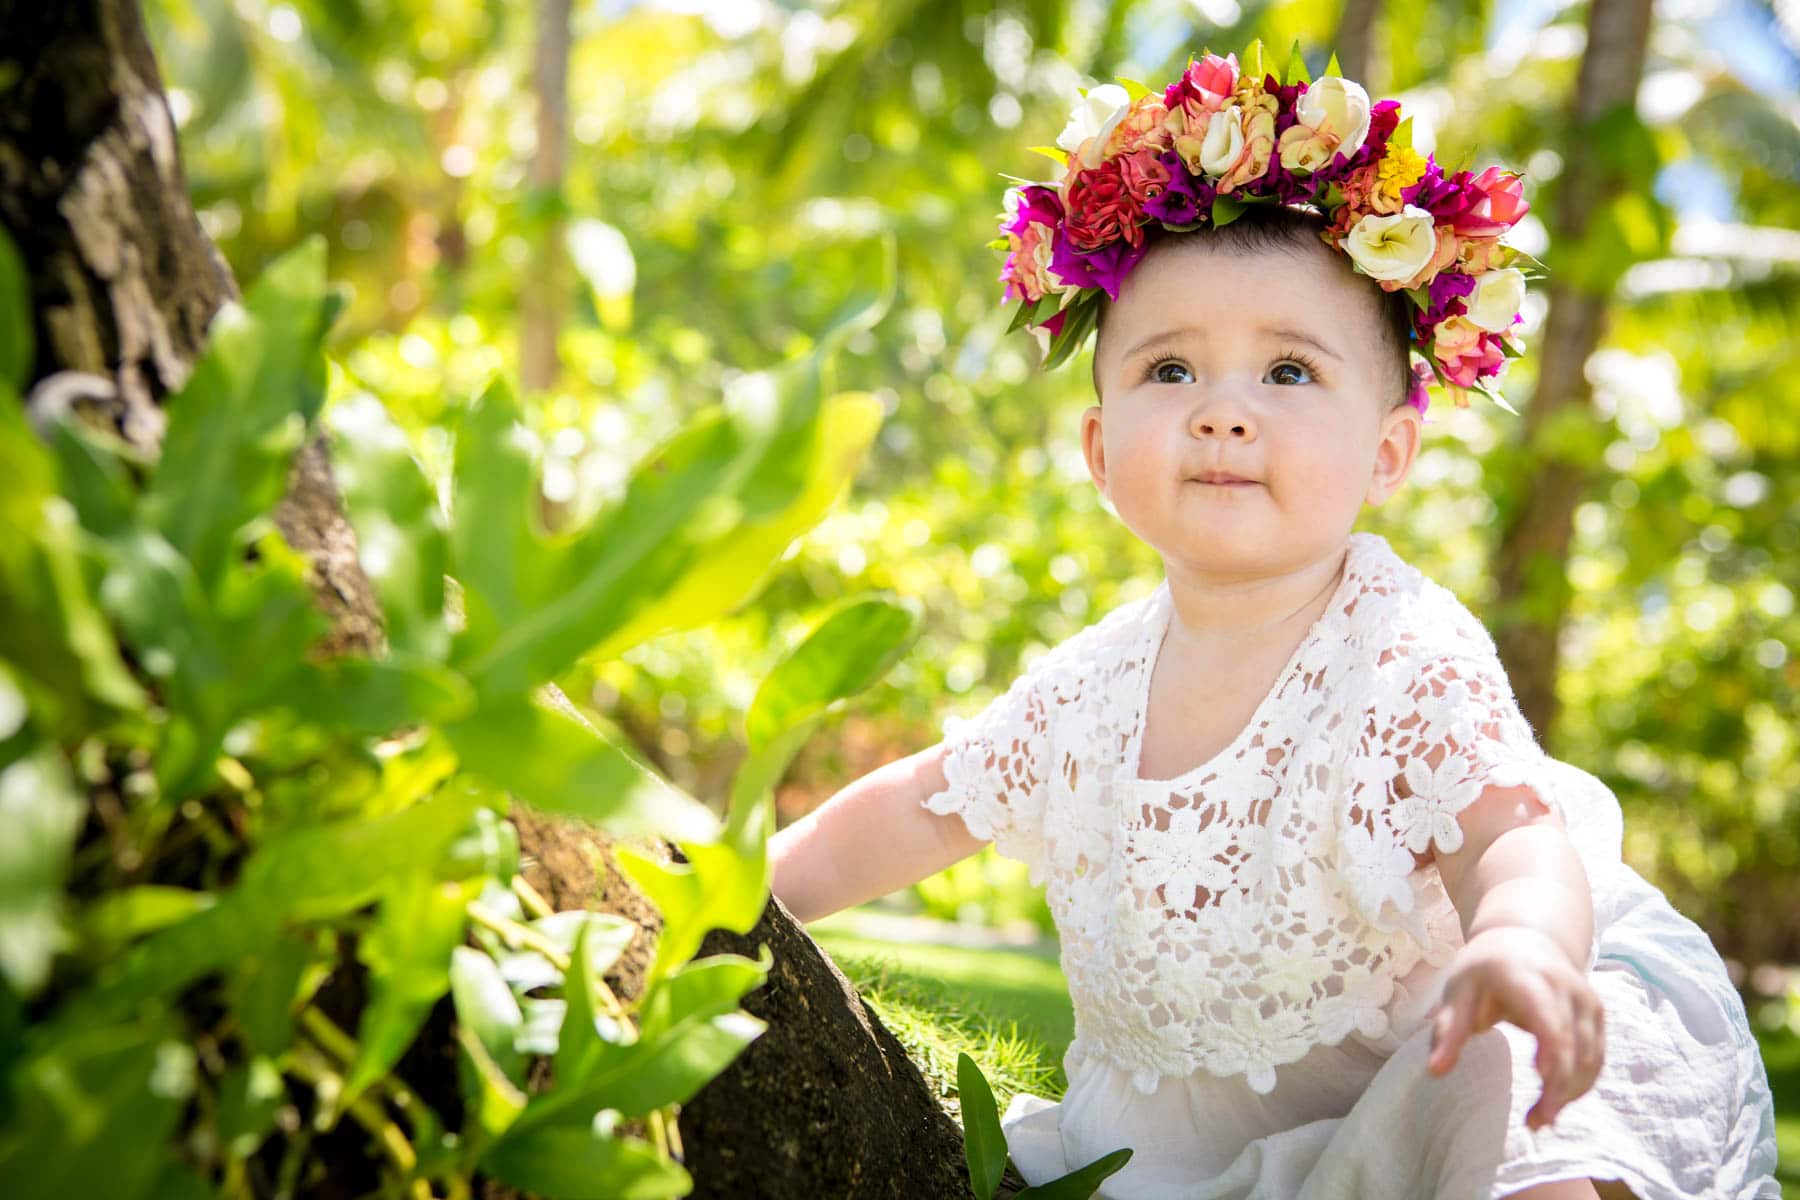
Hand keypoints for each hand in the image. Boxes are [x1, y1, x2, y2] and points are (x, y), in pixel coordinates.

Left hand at [1426, 925, 1605, 1129]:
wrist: (1524, 936)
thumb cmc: (1485, 968)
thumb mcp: (1457, 991)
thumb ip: (1448, 1030)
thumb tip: (1435, 1070)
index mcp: (1527, 977)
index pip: (1549, 1020)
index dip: (1553, 1054)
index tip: (1543, 1086)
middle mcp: (1566, 988)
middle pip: (1574, 1046)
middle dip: (1559, 1088)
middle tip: (1534, 1123)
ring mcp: (1587, 1001)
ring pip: (1591, 1056)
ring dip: (1571, 1092)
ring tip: (1540, 1119)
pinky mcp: (1597, 1015)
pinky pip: (1597, 1056)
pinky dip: (1581, 1083)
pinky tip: (1556, 1100)